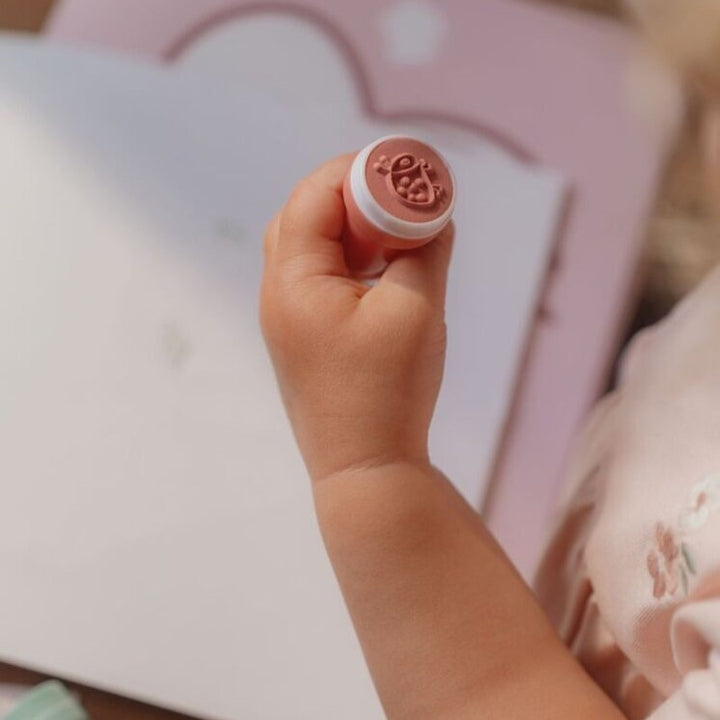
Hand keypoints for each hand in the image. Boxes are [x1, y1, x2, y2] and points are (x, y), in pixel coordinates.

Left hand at [260, 154, 453, 482]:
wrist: (365, 470)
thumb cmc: (388, 391)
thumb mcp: (417, 309)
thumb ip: (426, 250)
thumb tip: (433, 217)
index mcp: (293, 281)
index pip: (314, 196)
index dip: (358, 172)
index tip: (403, 170)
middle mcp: (278, 295)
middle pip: (304, 217)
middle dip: (352, 196)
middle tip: (398, 198)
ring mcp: (286, 319)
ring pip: (310, 248)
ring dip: (350, 230)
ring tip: (395, 234)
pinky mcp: (302, 339)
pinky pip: (319, 280)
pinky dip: (348, 262)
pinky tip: (383, 272)